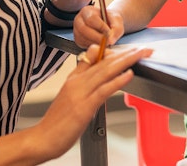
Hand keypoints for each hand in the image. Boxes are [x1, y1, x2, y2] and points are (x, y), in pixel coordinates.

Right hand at [0, 45, 152, 163]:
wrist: (43, 138)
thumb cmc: (57, 120)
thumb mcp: (69, 93)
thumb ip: (81, 77)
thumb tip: (92, 61)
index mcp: (74, 79)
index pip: (96, 58)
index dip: (115, 51)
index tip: (131, 48)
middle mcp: (77, 82)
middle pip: (105, 62)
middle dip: (126, 54)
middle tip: (143, 48)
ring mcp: (80, 94)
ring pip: (106, 71)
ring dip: (126, 61)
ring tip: (141, 54)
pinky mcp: (84, 108)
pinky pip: (103, 90)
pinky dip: (117, 81)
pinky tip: (129, 74)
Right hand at [73, 6, 124, 48]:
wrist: (107, 24)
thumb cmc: (111, 20)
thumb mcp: (117, 21)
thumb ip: (116, 29)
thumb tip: (110, 40)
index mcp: (87, 11)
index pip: (91, 19)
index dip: (101, 27)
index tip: (109, 33)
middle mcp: (79, 20)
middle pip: (84, 29)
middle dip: (97, 37)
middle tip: (108, 42)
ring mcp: (76, 30)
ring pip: (83, 39)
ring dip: (95, 43)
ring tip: (105, 42)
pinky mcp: (78, 40)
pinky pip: (83, 45)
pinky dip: (93, 46)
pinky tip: (99, 44)